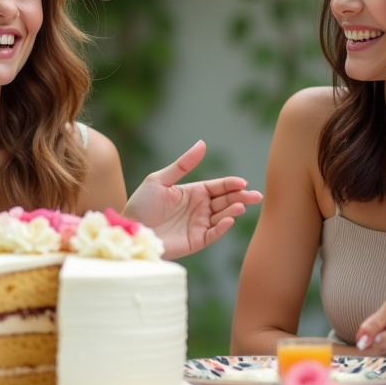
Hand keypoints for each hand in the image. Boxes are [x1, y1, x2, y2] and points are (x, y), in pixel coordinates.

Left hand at [123, 140, 262, 258]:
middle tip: (255, 196)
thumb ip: (183, 164)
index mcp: (193, 192)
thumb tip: (202, 143)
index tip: (243, 182)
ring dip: (233, 211)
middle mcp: (199, 209)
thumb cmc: (141, 204)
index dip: (231, 184)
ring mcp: (198, 225)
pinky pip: (213, 234)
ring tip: (241, 205)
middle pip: (225, 201)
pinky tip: (228, 219)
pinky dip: (222, 228)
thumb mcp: (160, 179)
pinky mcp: (195, 241)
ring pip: (222, 217)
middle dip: (241, 198)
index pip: (218, 187)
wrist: (130, 229)